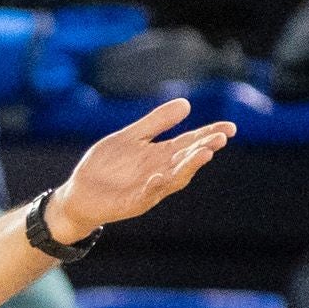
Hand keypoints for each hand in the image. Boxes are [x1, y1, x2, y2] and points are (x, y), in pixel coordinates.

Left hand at [48, 101, 232, 242]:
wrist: (78, 194)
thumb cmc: (105, 167)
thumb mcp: (132, 137)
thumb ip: (156, 123)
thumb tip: (186, 104)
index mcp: (161, 156)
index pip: (190, 144)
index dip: (209, 135)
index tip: (230, 128)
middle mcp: (159, 173)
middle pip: (186, 160)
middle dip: (204, 149)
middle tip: (220, 138)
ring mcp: (146, 190)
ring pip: (173, 179)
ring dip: (188, 167)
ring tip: (204, 153)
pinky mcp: (130, 203)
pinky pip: (145, 195)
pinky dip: (154, 186)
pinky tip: (161, 175)